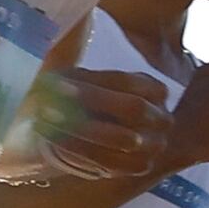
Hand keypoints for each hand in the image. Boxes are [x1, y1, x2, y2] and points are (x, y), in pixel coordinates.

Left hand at [20, 62, 168, 180]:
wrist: (90, 142)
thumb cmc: (86, 105)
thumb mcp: (88, 83)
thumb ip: (81, 73)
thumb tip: (61, 39)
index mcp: (154, 89)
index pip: (128, 82)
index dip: (92, 83)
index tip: (55, 82)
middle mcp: (162, 117)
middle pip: (132, 108)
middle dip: (90, 105)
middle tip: (50, 103)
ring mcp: (154, 145)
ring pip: (123, 138)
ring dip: (81, 130)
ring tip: (46, 121)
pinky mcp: (138, 168)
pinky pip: (111, 162)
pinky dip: (80, 150)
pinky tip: (53, 140)